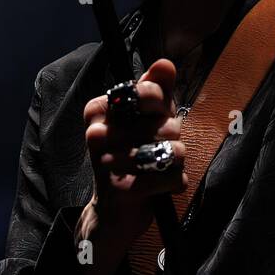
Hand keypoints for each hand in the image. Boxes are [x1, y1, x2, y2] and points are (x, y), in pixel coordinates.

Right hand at [78, 58, 186, 249]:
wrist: (113, 211)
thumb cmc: (132, 157)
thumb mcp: (144, 119)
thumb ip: (156, 90)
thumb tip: (165, 63)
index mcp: (99, 110)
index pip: (148, 92)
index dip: (164, 106)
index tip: (155, 118)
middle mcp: (97, 134)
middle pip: (166, 124)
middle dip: (174, 138)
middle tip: (158, 149)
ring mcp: (106, 163)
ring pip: (172, 151)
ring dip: (177, 162)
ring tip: (163, 167)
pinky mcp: (121, 191)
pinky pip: (171, 178)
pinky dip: (175, 183)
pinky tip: (161, 187)